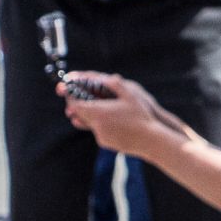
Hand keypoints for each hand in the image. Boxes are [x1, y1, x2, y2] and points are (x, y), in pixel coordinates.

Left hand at [61, 74, 179, 155]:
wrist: (150, 141)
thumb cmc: (142, 117)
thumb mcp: (130, 95)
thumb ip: (114, 84)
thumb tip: (103, 77)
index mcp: (99, 112)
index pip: (75, 104)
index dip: (70, 96)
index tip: (70, 89)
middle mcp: (96, 126)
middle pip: (78, 114)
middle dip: (77, 104)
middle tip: (78, 96)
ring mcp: (100, 136)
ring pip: (88, 122)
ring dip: (88, 114)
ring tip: (94, 106)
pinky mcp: (104, 143)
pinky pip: (97, 130)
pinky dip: (99, 123)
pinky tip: (110, 119)